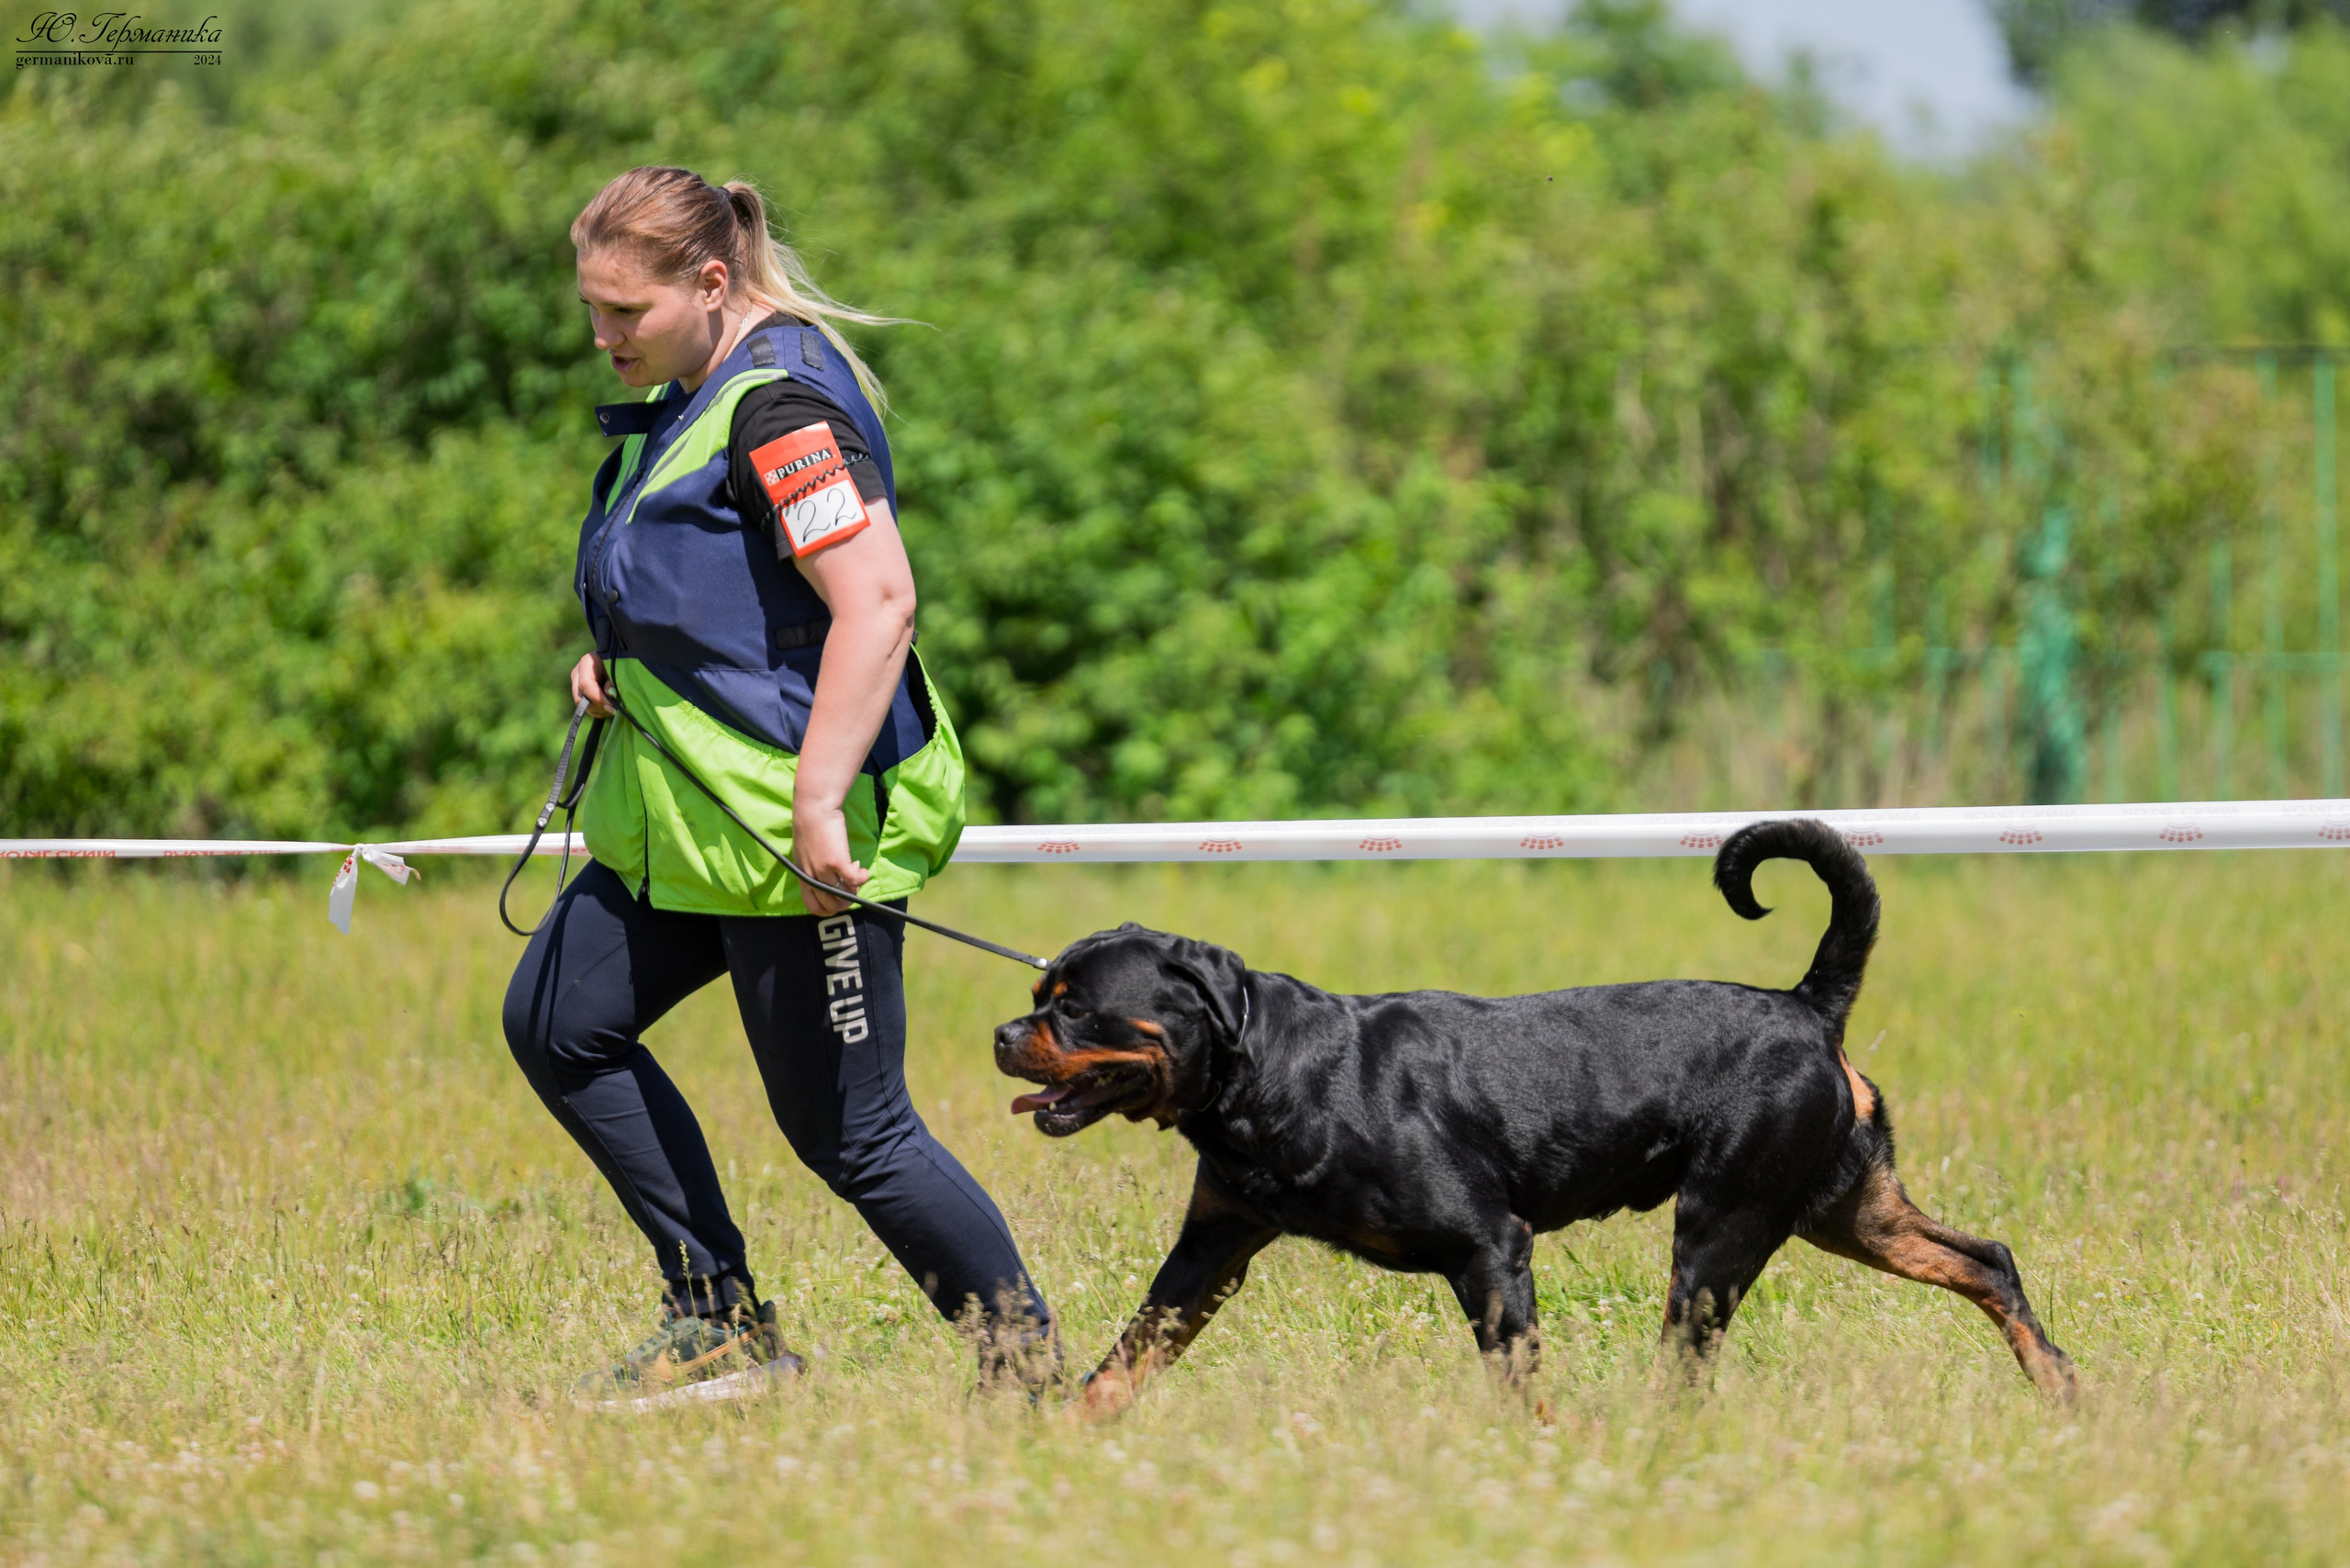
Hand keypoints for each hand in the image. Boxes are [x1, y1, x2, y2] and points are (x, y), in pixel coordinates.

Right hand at [570, 652, 615, 717]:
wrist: (617, 659)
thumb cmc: (620, 662)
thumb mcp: (619, 669)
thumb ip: (614, 681)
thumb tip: (610, 694)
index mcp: (586, 662)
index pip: (586, 684)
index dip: (598, 698)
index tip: (613, 707)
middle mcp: (578, 673)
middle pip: (579, 698)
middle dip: (598, 706)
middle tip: (614, 709)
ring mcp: (576, 683)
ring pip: (582, 705)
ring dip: (599, 709)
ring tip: (613, 705)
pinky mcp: (580, 692)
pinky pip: (586, 707)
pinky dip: (598, 710)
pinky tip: (609, 706)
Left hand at [791, 800, 869, 916]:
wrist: (813, 807)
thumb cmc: (811, 825)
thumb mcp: (807, 851)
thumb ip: (814, 865)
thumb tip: (831, 875)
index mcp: (802, 875)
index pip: (813, 906)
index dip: (829, 907)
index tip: (838, 896)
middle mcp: (811, 877)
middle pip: (830, 905)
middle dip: (844, 901)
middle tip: (851, 886)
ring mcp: (823, 871)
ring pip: (843, 896)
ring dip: (854, 889)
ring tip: (858, 875)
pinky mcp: (837, 862)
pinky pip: (855, 881)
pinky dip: (862, 878)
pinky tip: (863, 870)